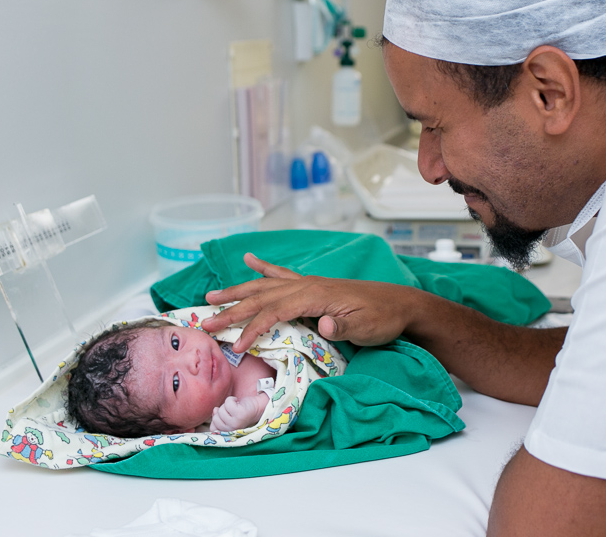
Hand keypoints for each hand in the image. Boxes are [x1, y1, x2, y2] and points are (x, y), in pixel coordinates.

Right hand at [201, 252, 417, 351]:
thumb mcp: (366, 329)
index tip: (237, 345)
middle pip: (261, 296)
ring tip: (211, 295)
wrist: (400, 305)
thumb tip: (322, 325)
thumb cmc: (382, 319)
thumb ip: (342, 328)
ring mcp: (309, 283)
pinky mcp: (313, 286)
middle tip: (205, 322)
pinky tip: (249, 260)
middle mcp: (307, 285)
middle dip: (232, 309)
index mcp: (315, 295)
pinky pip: (282, 274)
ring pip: (265, 286)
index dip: (253, 328)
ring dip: (238, 290)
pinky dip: (264, 268)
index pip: (275, 311)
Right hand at [209, 392, 268, 431]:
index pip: (213, 428)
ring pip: (221, 410)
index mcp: (229, 433)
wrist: (258, 406)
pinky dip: (231, 399)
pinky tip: (237, 401)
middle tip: (231, 410)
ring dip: (227, 404)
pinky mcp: (240, 414)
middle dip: (222, 410)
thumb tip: (215, 410)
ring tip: (236, 406)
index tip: (224, 414)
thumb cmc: (241, 411)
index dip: (215, 418)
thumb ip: (219, 416)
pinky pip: (227, 403)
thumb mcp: (228, 417)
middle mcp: (232, 430)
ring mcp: (236, 423)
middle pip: (216, 418)